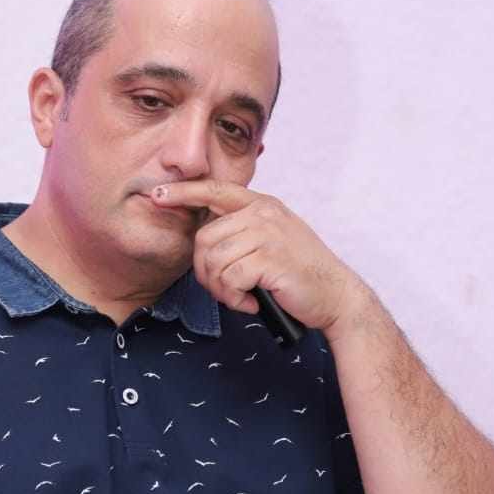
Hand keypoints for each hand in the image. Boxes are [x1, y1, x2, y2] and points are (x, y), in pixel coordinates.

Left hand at [151, 180, 362, 333]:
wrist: (337, 296)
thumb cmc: (301, 275)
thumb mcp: (273, 241)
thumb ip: (244, 232)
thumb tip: (205, 241)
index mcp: (262, 205)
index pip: (215, 190)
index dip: (183, 192)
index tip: (157, 194)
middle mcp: (263, 213)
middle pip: (204, 238)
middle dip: (205, 272)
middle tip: (224, 291)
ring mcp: (267, 233)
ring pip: (214, 260)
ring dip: (221, 289)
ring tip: (241, 298)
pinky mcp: (269, 257)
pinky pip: (229, 278)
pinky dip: (234, 299)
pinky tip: (251, 304)